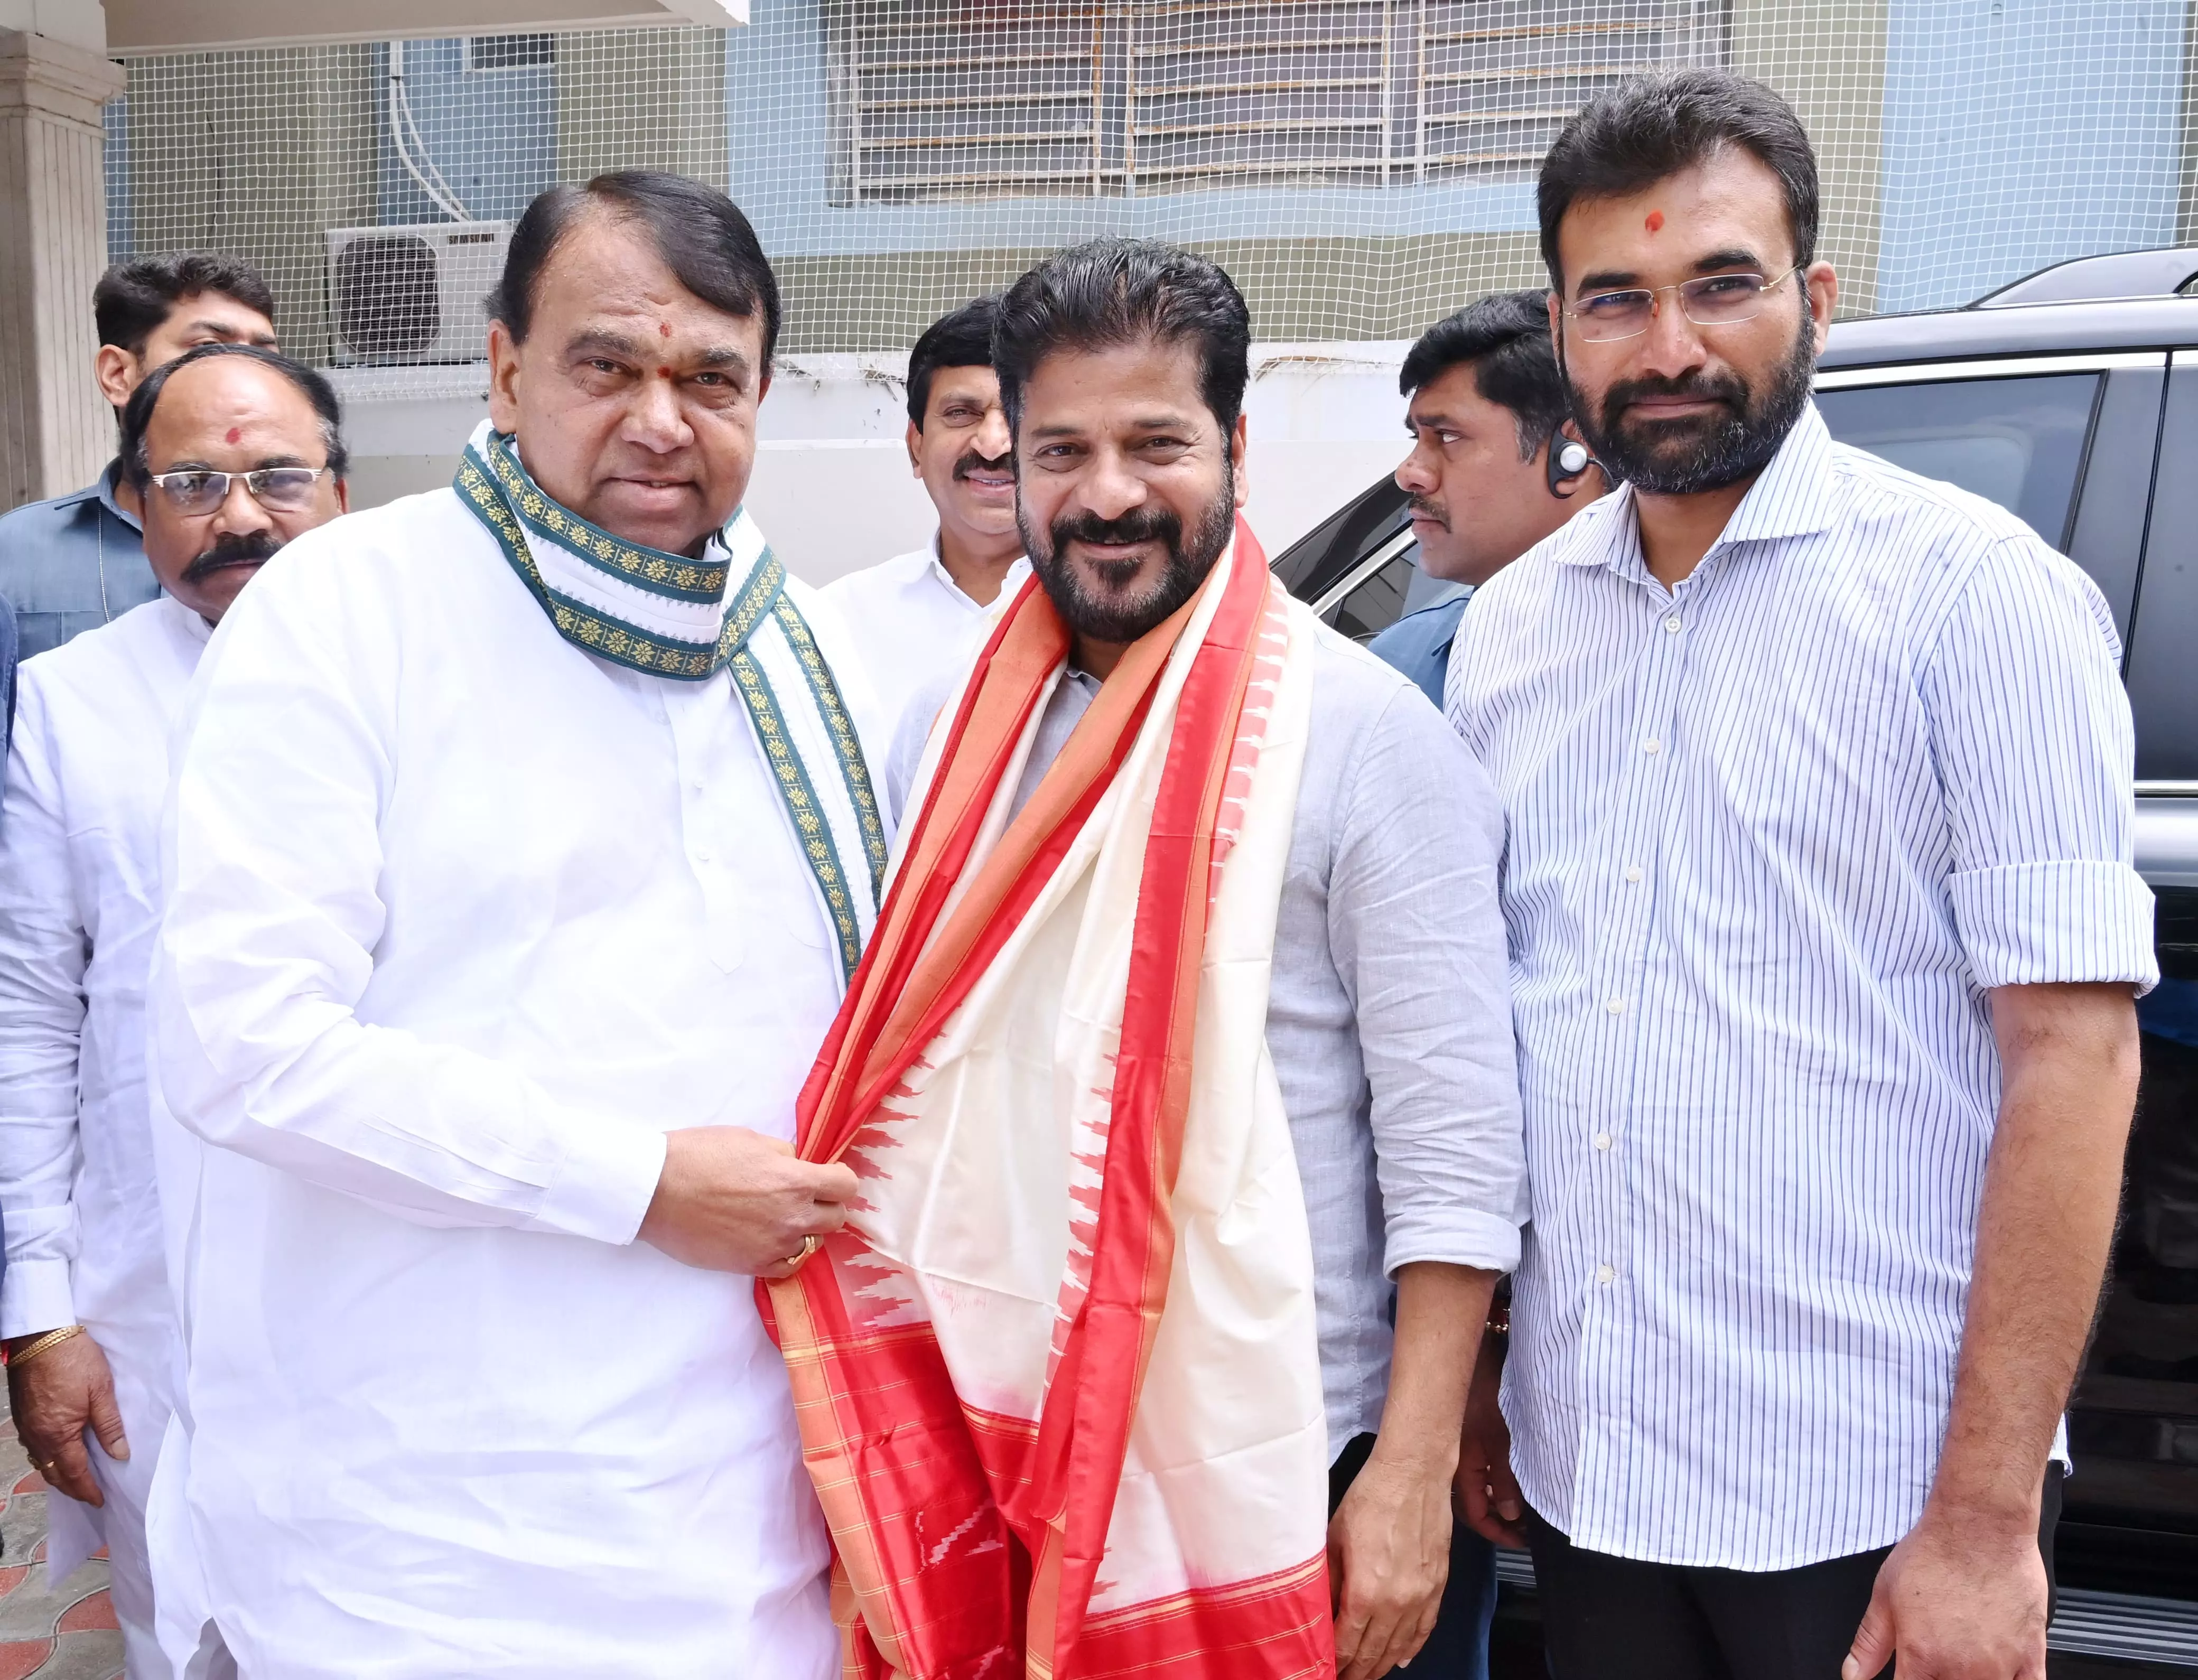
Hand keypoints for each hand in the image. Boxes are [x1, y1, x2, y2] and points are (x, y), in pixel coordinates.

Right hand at [5, 1331, 126, 1507]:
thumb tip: (120, 1454)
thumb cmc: (74, 1360)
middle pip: (54, 1473)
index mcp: (58, 1434)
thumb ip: (110, 1426)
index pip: (74, 1473)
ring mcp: (27, 1427)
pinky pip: (33, 1448)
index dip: (87, 1489)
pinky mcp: (23, 1416)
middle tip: (89, 1497)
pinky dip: (46, 1458)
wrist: (41, 1337)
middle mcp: (38, 1436)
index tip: (99, 1501)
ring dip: (57, 1475)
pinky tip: (57, 1455)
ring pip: (41, 1461)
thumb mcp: (101, 1391)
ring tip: (75, 1481)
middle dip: (71, 1488)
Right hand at [637, 1126, 859, 1276]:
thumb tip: (797, 1165)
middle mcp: (792, 1217)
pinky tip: (771, 1239)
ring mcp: (773, 1245)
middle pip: (836, 1218)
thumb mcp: (751, 1139)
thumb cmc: (699, 1155)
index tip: (827, 1175)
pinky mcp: (751, 1265)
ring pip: (814, 1244)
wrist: (656, 1190)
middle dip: (826, 1204)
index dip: (839, 1178)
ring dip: (806, 1229)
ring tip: (782, 1217)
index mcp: (795, 1180)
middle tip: (805, 1196)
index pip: (847, 1186)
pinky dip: (785, 1253)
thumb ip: (784, 1156)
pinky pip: (788, 1266)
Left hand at [1328, 1449, 1451, 1679]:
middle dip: (1356, 1671)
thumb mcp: (1334, 1540)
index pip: (1346, 1645)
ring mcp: (1421, 1597)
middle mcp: (1396, 1603)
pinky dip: (1413, 1647)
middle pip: (1373, 1653)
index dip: (1334, 1663)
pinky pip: (1425, 1628)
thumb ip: (1328, 1582)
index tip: (1323, 1670)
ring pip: (1400, 1647)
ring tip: (1366, 1674)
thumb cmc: (1370, 1498)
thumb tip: (1318, 1613)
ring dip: (1381, 1664)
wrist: (1413, 1474)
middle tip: (1342, 1678)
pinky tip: (1402, 1658)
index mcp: (1365, 1593)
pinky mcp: (1438, 1586)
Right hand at [1454, 1336, 1523, 1546]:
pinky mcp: (1472, 1437)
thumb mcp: (1501, 1441)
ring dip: (1502, 1501)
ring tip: (1529, 1508)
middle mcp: (1459, 1465)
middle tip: (1529, 1528)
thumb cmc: (1486, 1399)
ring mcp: (1464, 1451)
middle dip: (1502, 1521)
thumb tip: (1509, 1514)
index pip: (1476, 1515)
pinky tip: (1518, 1480)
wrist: (1473, 1359)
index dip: (1498, 1533)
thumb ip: (1504, 1479)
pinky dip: (1500, 1481)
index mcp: (1461, 1470)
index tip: (1523, 1541)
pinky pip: (1485, 1470)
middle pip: (1477, 1505)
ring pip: (1482, 1487)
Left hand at [1842, 1500, 2047, 1679]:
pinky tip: (1997, 1672)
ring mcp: (2001, 1667)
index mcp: (1922, 1657)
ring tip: (1962, 1659)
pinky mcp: (2032, 1657)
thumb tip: (1852, 1676)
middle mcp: (1963, 1670)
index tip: (1909, 1675)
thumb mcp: (1884, 1595)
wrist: (1980, 1526)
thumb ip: (1869, 1644)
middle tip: (1935, 1658)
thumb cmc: (1935, 1553)